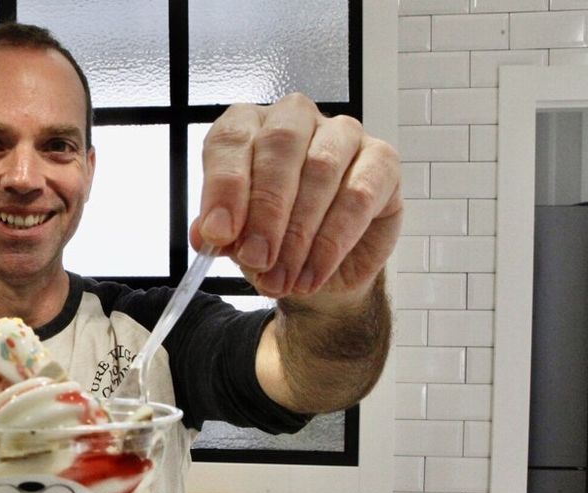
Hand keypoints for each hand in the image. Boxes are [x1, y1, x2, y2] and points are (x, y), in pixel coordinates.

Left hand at [189, 93, 401, 305]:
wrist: (316, 270)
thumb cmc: (272, 239)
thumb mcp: (236, 238)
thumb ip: (220, 231)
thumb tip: (206, 234)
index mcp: (249, 125)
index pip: (231, 139)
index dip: (224, 187)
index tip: (217, 234)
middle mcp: (295, 119)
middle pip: (279, 146)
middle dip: (265, 210)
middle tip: (255, 258)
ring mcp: (342, 134)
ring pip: (321, 169)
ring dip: (299, 233)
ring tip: (282, 278)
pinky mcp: (381, 161)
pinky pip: (358, 196)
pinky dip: (332, 242)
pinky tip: (313, 273)